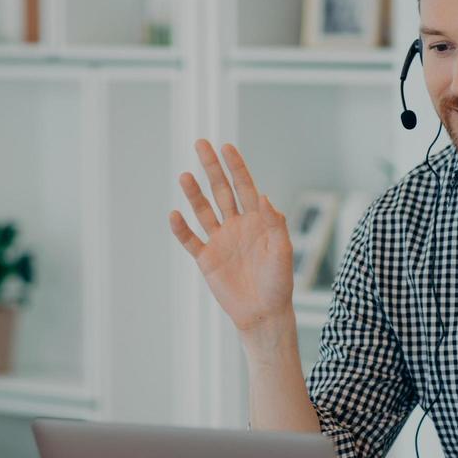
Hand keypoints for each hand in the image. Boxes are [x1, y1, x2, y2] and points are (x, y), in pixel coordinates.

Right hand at [169, 140, 294, 336]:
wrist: (263, 313)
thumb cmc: (278, 283)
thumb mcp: (282, 251)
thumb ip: (275, 224)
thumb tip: (265, 197)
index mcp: (257, 220)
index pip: (244, 186)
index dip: (236, 167)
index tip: (226, 147)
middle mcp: (236, 225)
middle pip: (221, 190)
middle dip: (211, 168)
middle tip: (200, 144)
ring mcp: (220, 240)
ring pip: (204, 210)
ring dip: (194, 193)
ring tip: (185, 175)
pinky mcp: (207, 259)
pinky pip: (191, 240)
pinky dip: (181, 228)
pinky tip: (174, 214)